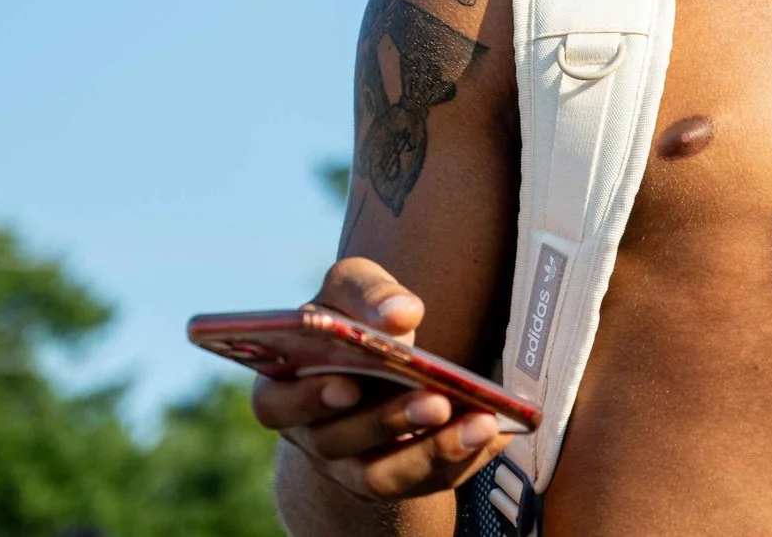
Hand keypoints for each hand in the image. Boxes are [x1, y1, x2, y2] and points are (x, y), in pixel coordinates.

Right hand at [249, 257, 510, 500]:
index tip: (347, 385)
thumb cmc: (354, 319)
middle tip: (434, 400)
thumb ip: (370, 293)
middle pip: (338, 442)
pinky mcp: (398, 478)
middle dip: (388, 421)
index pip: (276, 405)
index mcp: (284, 388)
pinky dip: (462, 457)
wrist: (376, 363)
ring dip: (431, 451)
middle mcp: (313, 435)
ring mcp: (352, 466)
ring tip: (479, 423)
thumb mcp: (353, 289)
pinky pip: (426, 481)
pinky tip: (494, 431)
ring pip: (382, 475)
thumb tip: (400, 313)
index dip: (307, 401)